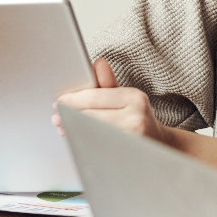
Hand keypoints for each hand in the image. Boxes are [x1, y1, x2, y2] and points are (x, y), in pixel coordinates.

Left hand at [54, 59, 174, 145]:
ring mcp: (132, 138)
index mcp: (134, 97)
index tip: (58, 102)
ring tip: (64, 128)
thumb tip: (98, 62)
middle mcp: (136, 117)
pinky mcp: (126, 154)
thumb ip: (108, 82)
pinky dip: (84, 142)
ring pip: (92, 132)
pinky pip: (98, 147)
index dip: (72, 100)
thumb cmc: (137, 118)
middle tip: (56, 118)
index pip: (94, 97)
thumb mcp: (126, 97)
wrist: (159, 144)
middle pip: (91, 116)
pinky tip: (77, 139)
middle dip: (69, 117)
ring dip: (73, 131)